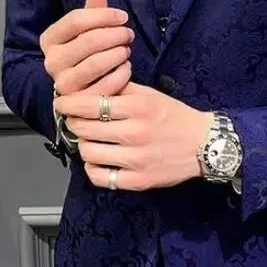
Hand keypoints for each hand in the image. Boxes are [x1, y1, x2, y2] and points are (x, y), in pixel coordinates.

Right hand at [40, 0, 133, 96]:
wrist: (82, 90)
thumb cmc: (85, 55)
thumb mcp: (85, 32)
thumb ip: (92, 12)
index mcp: (50, 40)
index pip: (76, 19)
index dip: (104, 15)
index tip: (122, 17)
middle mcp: (51, 62)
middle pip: (88, 40)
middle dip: (115, 34)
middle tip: (128, 34)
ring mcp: (63, 83)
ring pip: (96, 63)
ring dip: (118, 53)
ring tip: (126, 49)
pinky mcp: (80, 101)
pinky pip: (106, 84)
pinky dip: (121, 74)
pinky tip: (127, 67)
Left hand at [53, 82, 214, 190]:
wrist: (204, 144)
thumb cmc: (175, 117)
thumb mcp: (150, 94)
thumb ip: (120, 89)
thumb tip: (88, 86)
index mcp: (138, 107)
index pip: (90, 104)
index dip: (69, 104)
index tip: (62, 103)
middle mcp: (136, 132)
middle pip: (84, 128)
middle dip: (74, 122)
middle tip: (75, 120)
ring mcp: (137, 159)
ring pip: (88, 152)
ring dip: (84, 145)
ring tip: (90, 140)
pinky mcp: (139, 180)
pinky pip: (100, 177)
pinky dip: (93, 168)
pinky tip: (99, 159)